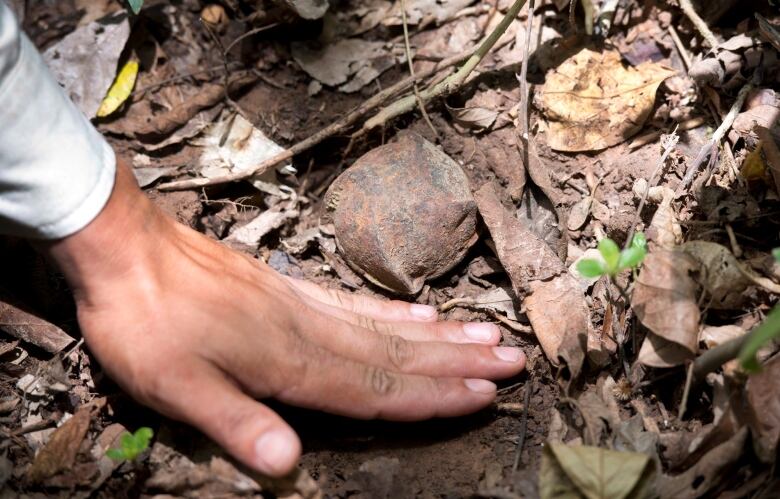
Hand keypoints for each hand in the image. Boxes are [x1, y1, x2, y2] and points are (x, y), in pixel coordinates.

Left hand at [41, 160, 525, 476]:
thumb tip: (289, 463)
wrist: (126, 246)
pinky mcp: (291, 288)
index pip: (375, 385)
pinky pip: (357, 303)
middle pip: (397, 352)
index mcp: (289, 360)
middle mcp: (310, 329)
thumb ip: (236, 422)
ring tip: (486, 334)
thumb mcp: (173, 385)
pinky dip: (395, 311)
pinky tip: (419, 310)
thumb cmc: (146, 320)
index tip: (484, 395)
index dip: (431, 396)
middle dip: (457, 362)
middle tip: (512, 359)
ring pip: (387, 324)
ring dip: (440, 334)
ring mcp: (305, 304)